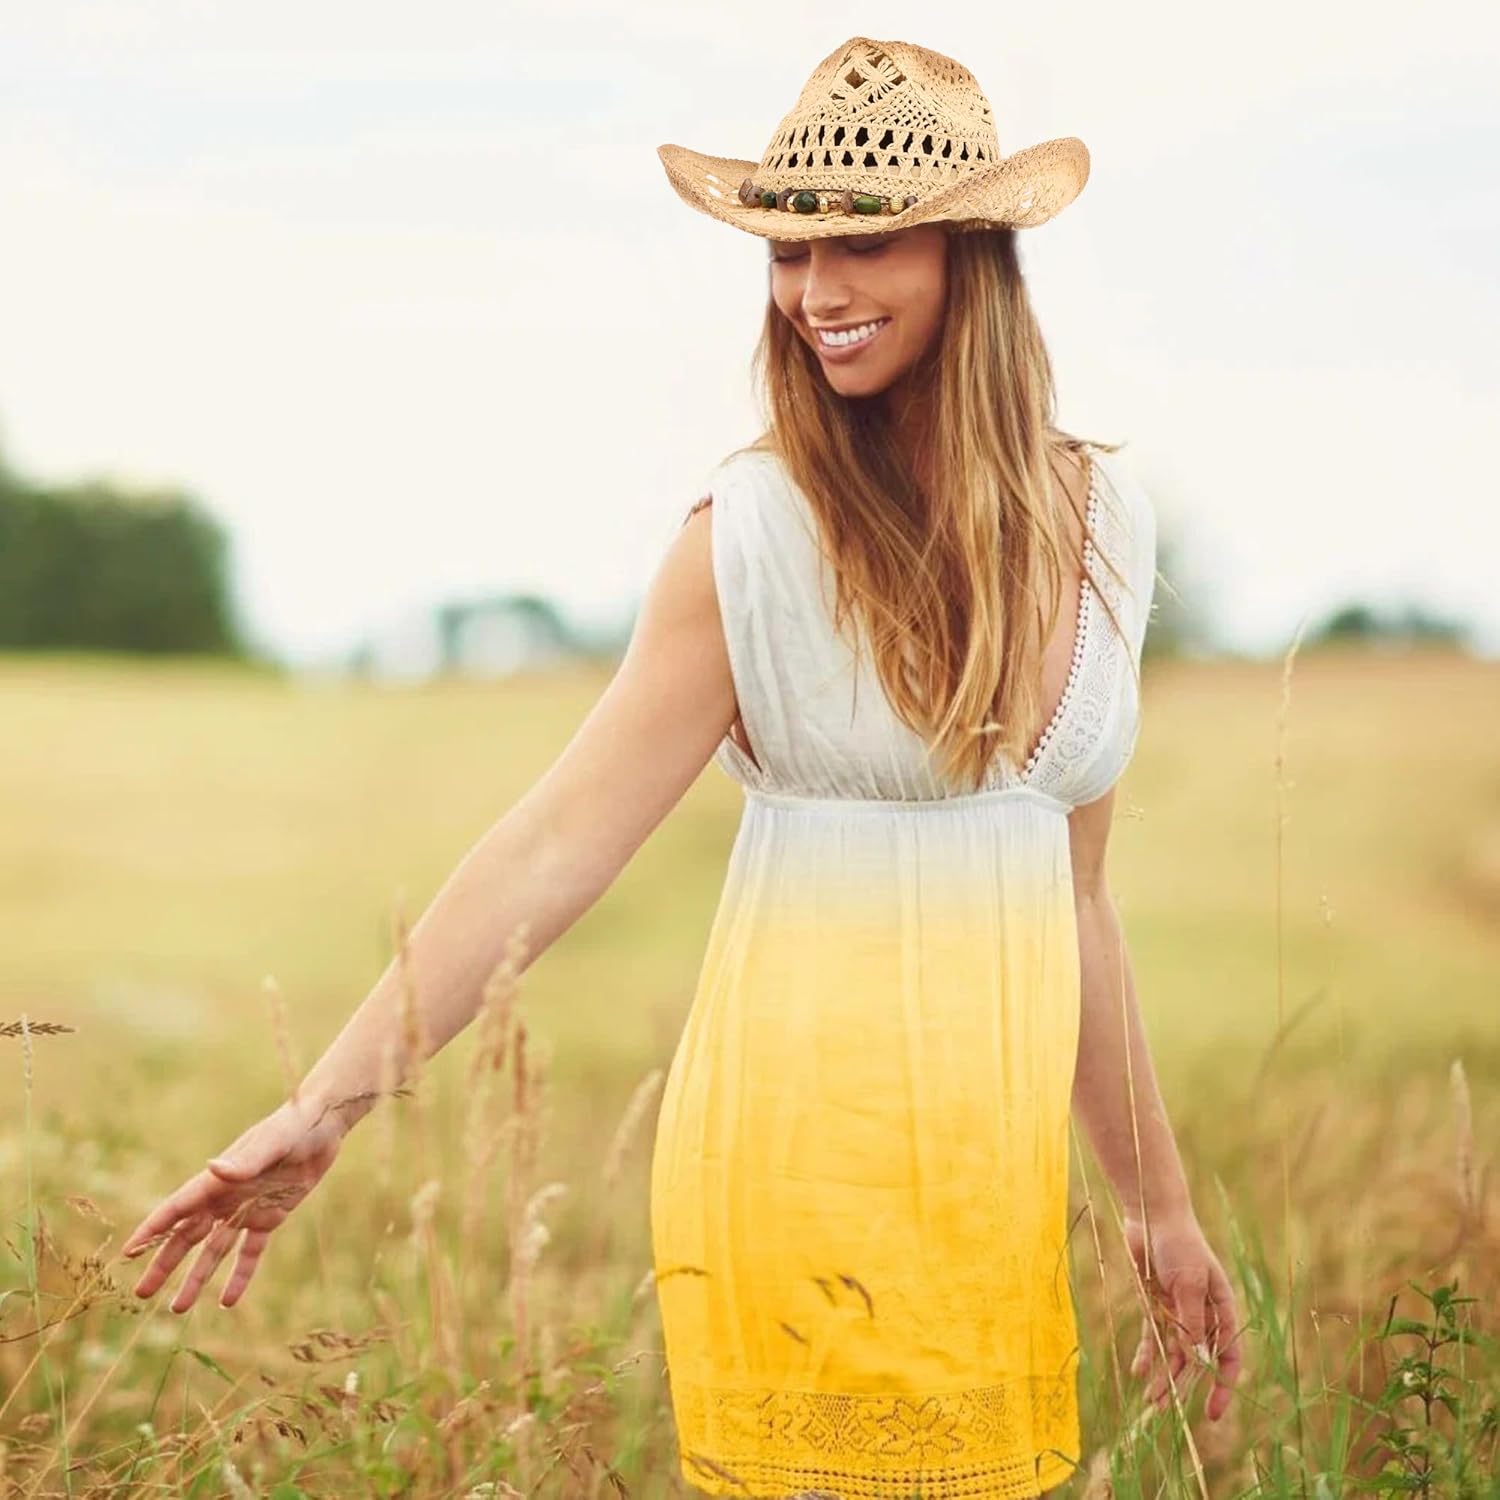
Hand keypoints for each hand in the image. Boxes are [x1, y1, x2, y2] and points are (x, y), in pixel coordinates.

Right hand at [119, 1092, 346, 1312]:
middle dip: (164, 1264)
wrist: (323, 1123)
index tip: (127, 1254)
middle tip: (141, 1293)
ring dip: (197, 1278)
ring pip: (214, 1250)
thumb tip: (212, 1167)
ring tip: (178, 1309)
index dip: (152, 1230)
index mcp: (218, 1180)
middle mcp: (226, 1197)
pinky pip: (250, 1252)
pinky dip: (240, 1275)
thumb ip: (245, 1160)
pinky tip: (229, 1301)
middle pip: (187, 1236)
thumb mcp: (272, 1142)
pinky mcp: (271, 1216)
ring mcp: (246, 1208)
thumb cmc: (294, 1125)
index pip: (177, 1209)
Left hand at [1123, 1210, 1243, 1421]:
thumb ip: (1191, 1319)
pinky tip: (1138, 1373)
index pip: (1228, 1354)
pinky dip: (1146, 1354)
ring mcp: (1176, 1310)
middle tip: (1165, 1409)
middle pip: (1196, 1360)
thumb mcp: (1189, 1282)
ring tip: (1151, 1401)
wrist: (1153, 1214)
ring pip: (1172, 1352)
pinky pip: (1151, 1336)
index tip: (1212, 1412)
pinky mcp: (1154, 1304)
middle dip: (1183, 1386)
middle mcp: (1201, 1315)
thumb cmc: (1180, 1244)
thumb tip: (1198, 1359)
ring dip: (1163, 1376)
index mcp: (1221, 1309)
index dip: (1222, 1384)